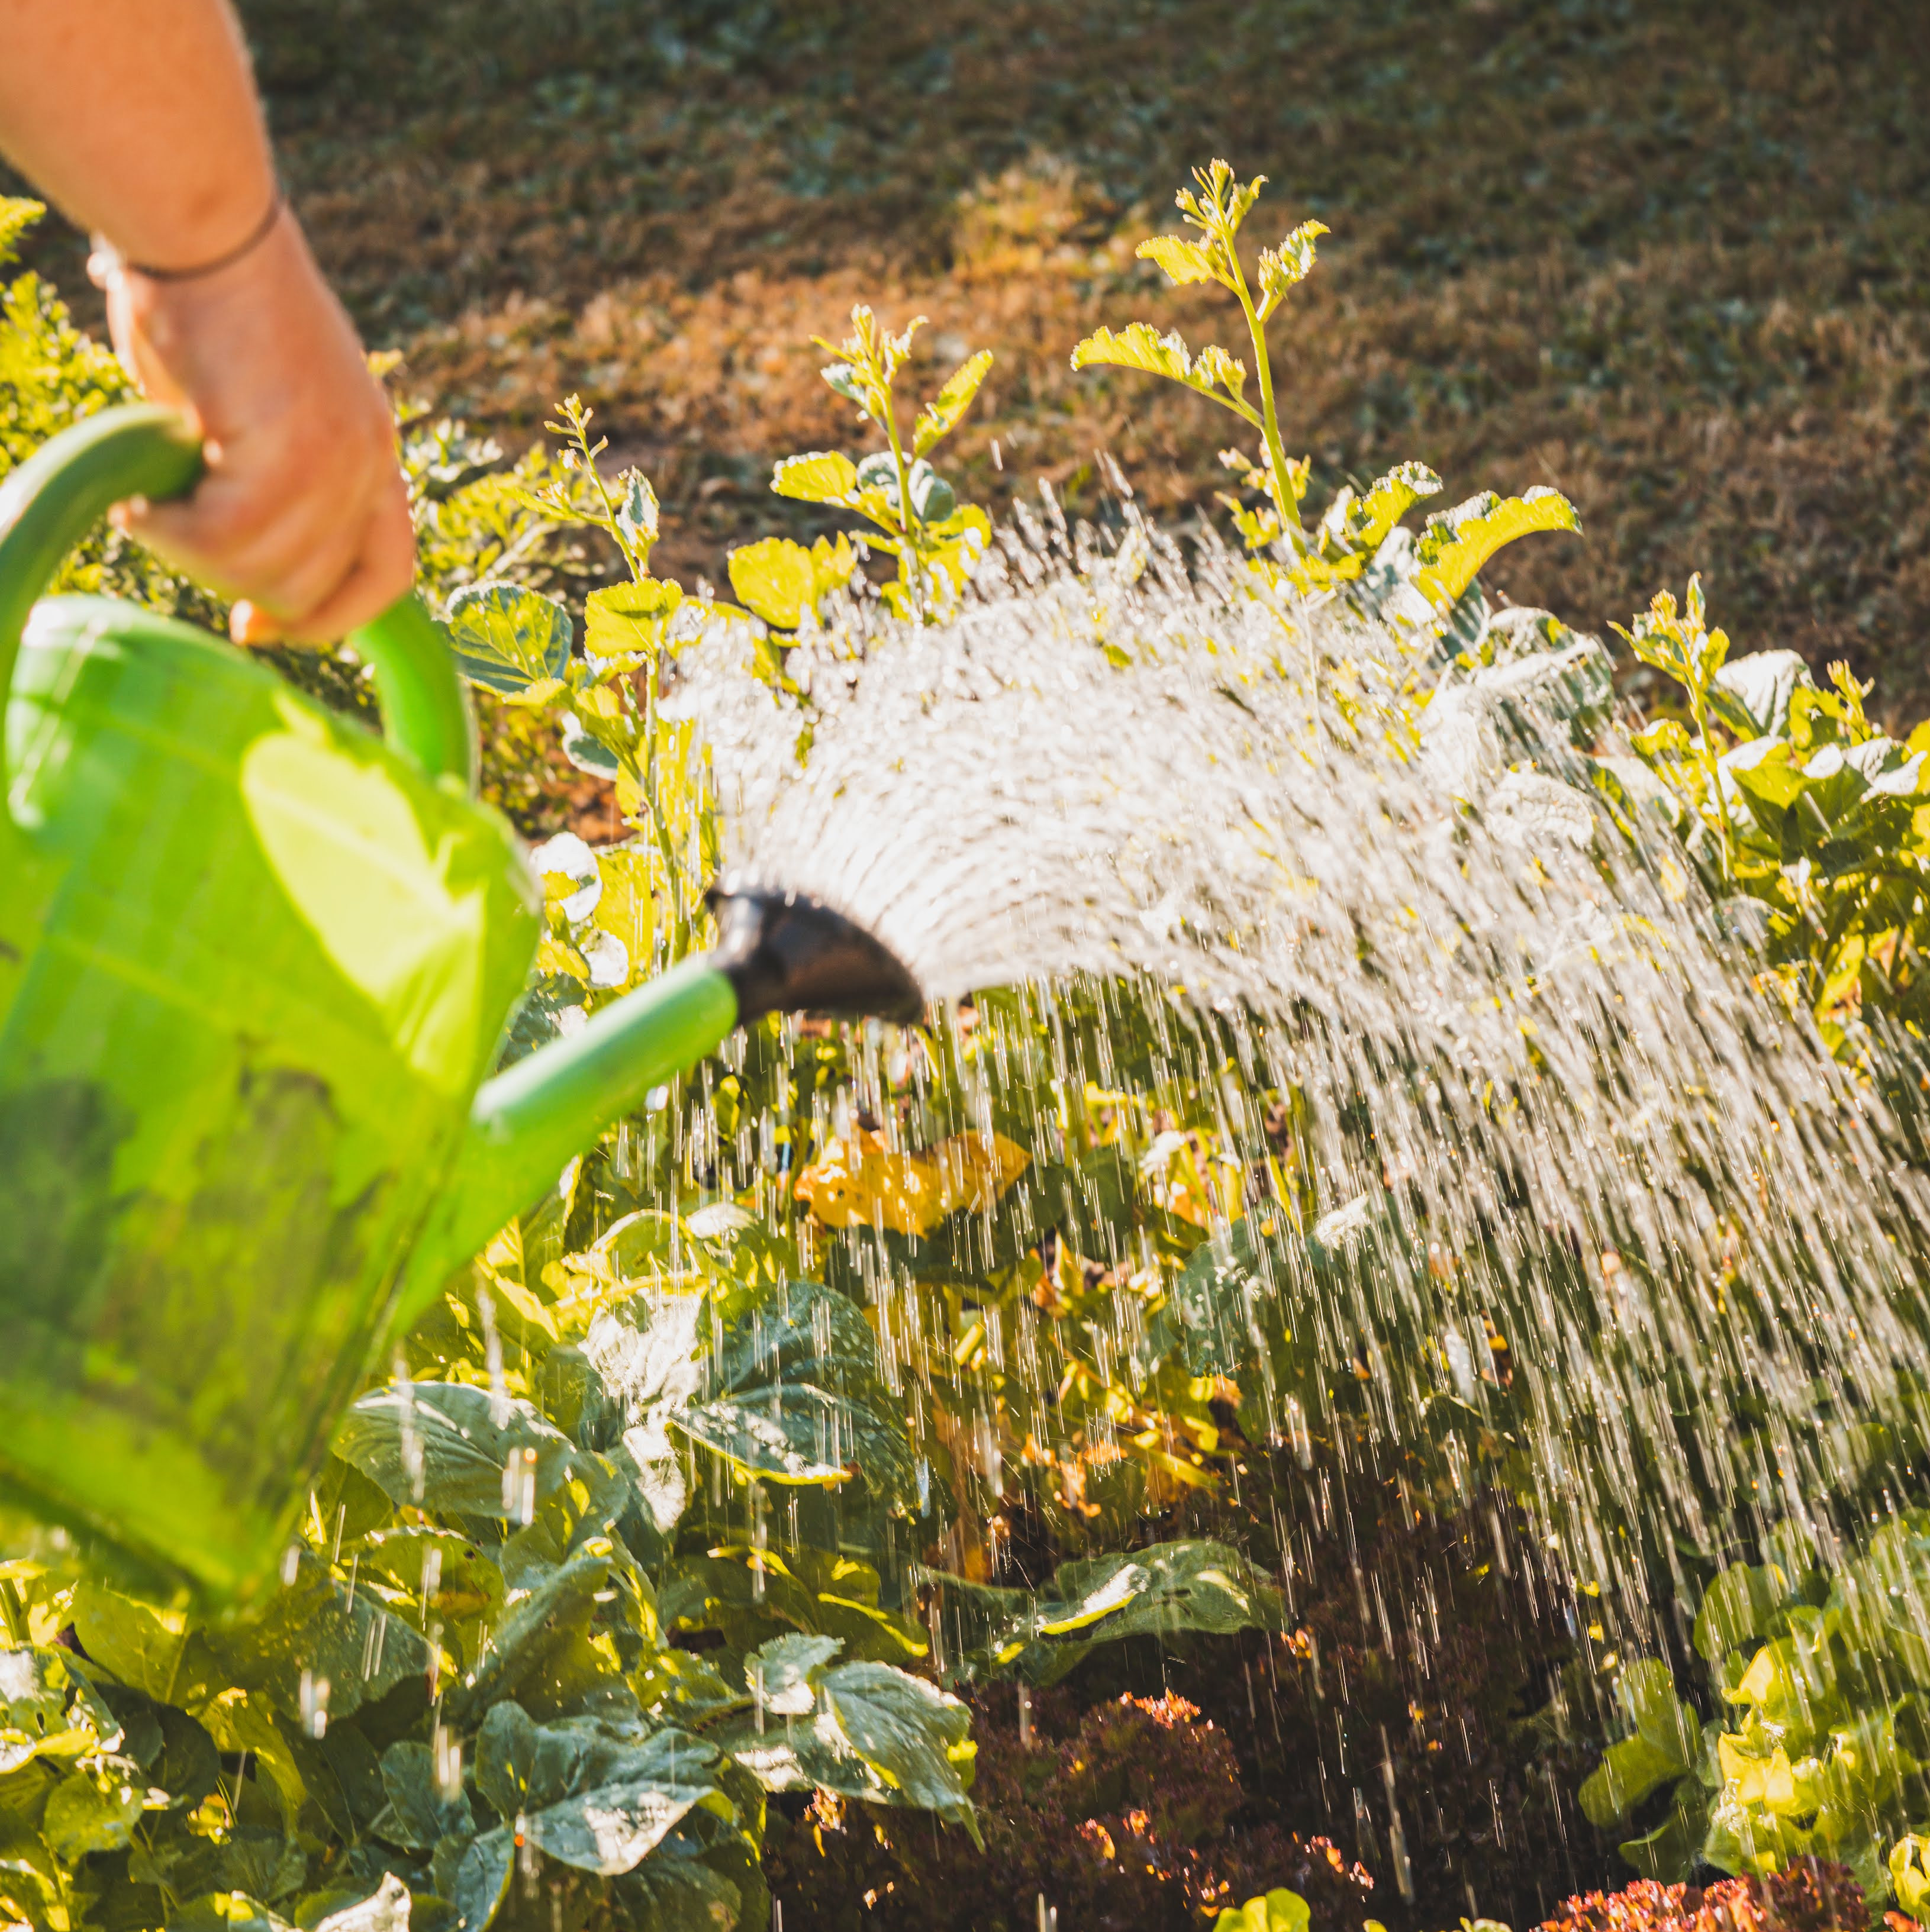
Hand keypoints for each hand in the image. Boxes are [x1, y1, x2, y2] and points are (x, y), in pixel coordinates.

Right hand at [97, 206, 414, 645]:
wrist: (201, 228)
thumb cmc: (208, 305)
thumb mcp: (255, 410)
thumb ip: (263, 480)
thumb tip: (233, 554)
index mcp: (373, 449)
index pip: (388, 572)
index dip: (331, 616)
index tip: (260, 628)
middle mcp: (371, 460)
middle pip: (316, 584)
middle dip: (236, 583)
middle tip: (169, 536)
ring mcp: (339, 458)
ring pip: (270, 571)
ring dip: (194, 557)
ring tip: (147, 509)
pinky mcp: (292, 449)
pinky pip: (229, 538)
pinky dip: (173, 536)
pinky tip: (138, 505)